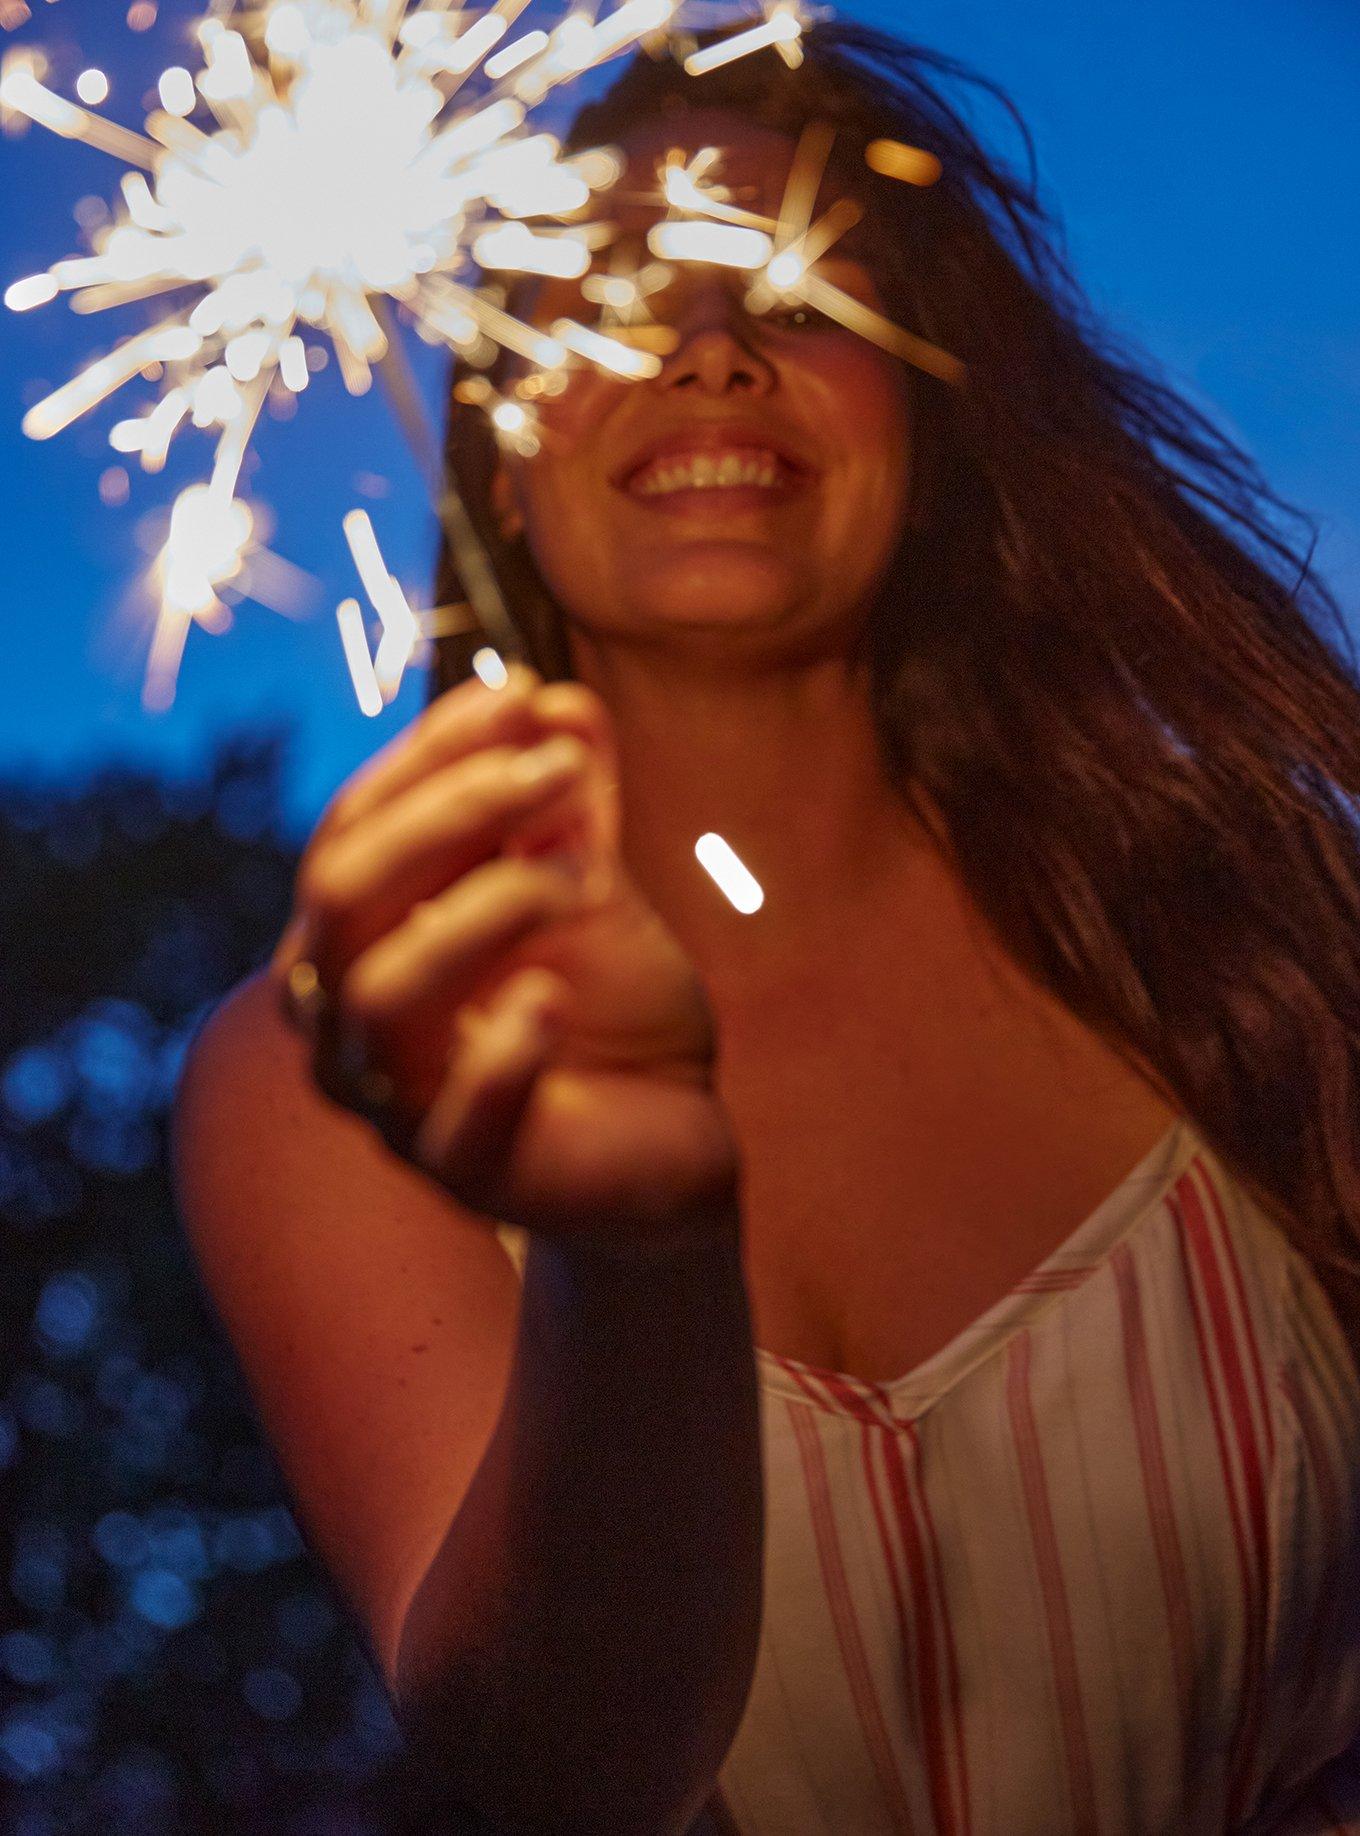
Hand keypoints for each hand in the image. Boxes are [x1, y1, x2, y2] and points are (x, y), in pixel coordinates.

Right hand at [270, 665, 740, 1244]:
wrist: (672, 1141)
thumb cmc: (611, 1011)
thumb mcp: (594, 891)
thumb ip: (571, 809)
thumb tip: (562, 702)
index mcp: (367, 936)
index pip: (354, 826)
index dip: (429, 753)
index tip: (524, 696)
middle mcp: (352, 1017)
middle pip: (341, 892)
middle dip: (449, 812)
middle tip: (559, 771)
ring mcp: (396, 1103)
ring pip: (375, 994)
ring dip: (482, 910)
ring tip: (578, 883)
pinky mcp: (464, 1175)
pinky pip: (447, 1121)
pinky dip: (499, 1052)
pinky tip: (551, 1002)